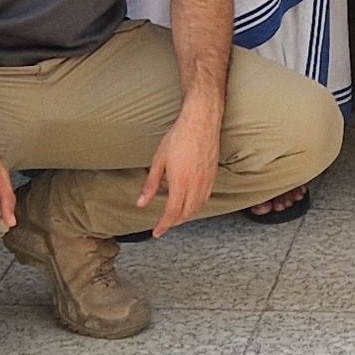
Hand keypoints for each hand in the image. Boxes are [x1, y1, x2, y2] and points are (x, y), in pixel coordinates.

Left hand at [136, 96, 224, 237]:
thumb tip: (141, 203)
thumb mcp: (158, 162)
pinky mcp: (213, 176)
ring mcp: (207, 182)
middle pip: (186, 214)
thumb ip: (150, 185)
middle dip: (174, 222)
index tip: (157, 232)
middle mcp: (196, 185)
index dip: (164, 226)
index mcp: (180, 183)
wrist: (201, 122)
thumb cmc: (179, 138)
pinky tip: (191, 204)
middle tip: (164, 225)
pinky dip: (197, 206)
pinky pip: (205, 199)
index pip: (172, 213)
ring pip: (197, 208)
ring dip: (186, 216)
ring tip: (176, 217)